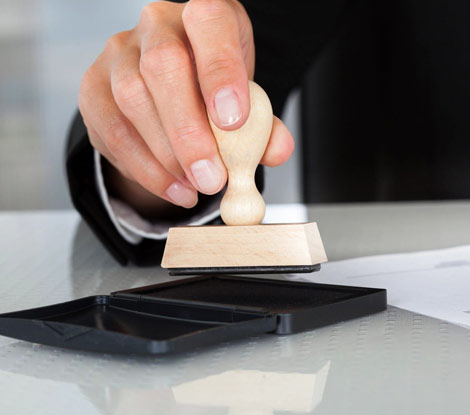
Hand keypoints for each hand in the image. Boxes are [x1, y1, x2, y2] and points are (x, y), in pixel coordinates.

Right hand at [79, 0, 293, 212]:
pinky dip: (144, 168)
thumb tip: (276, 151)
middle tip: (212, 178)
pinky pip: (111, 130)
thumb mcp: (246, 100)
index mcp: (204, 16)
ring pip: (132, 100)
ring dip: (166, 157)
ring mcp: (118, 54)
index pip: (210, 22)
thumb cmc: (212, 90)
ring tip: (195, 188)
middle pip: (163, 66)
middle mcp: (156, 25)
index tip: (234, 122)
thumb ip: (264, 126)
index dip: (222, 71)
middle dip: (189, 133)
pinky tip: (172, 187)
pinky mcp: (93, 87)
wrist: (170, 88)